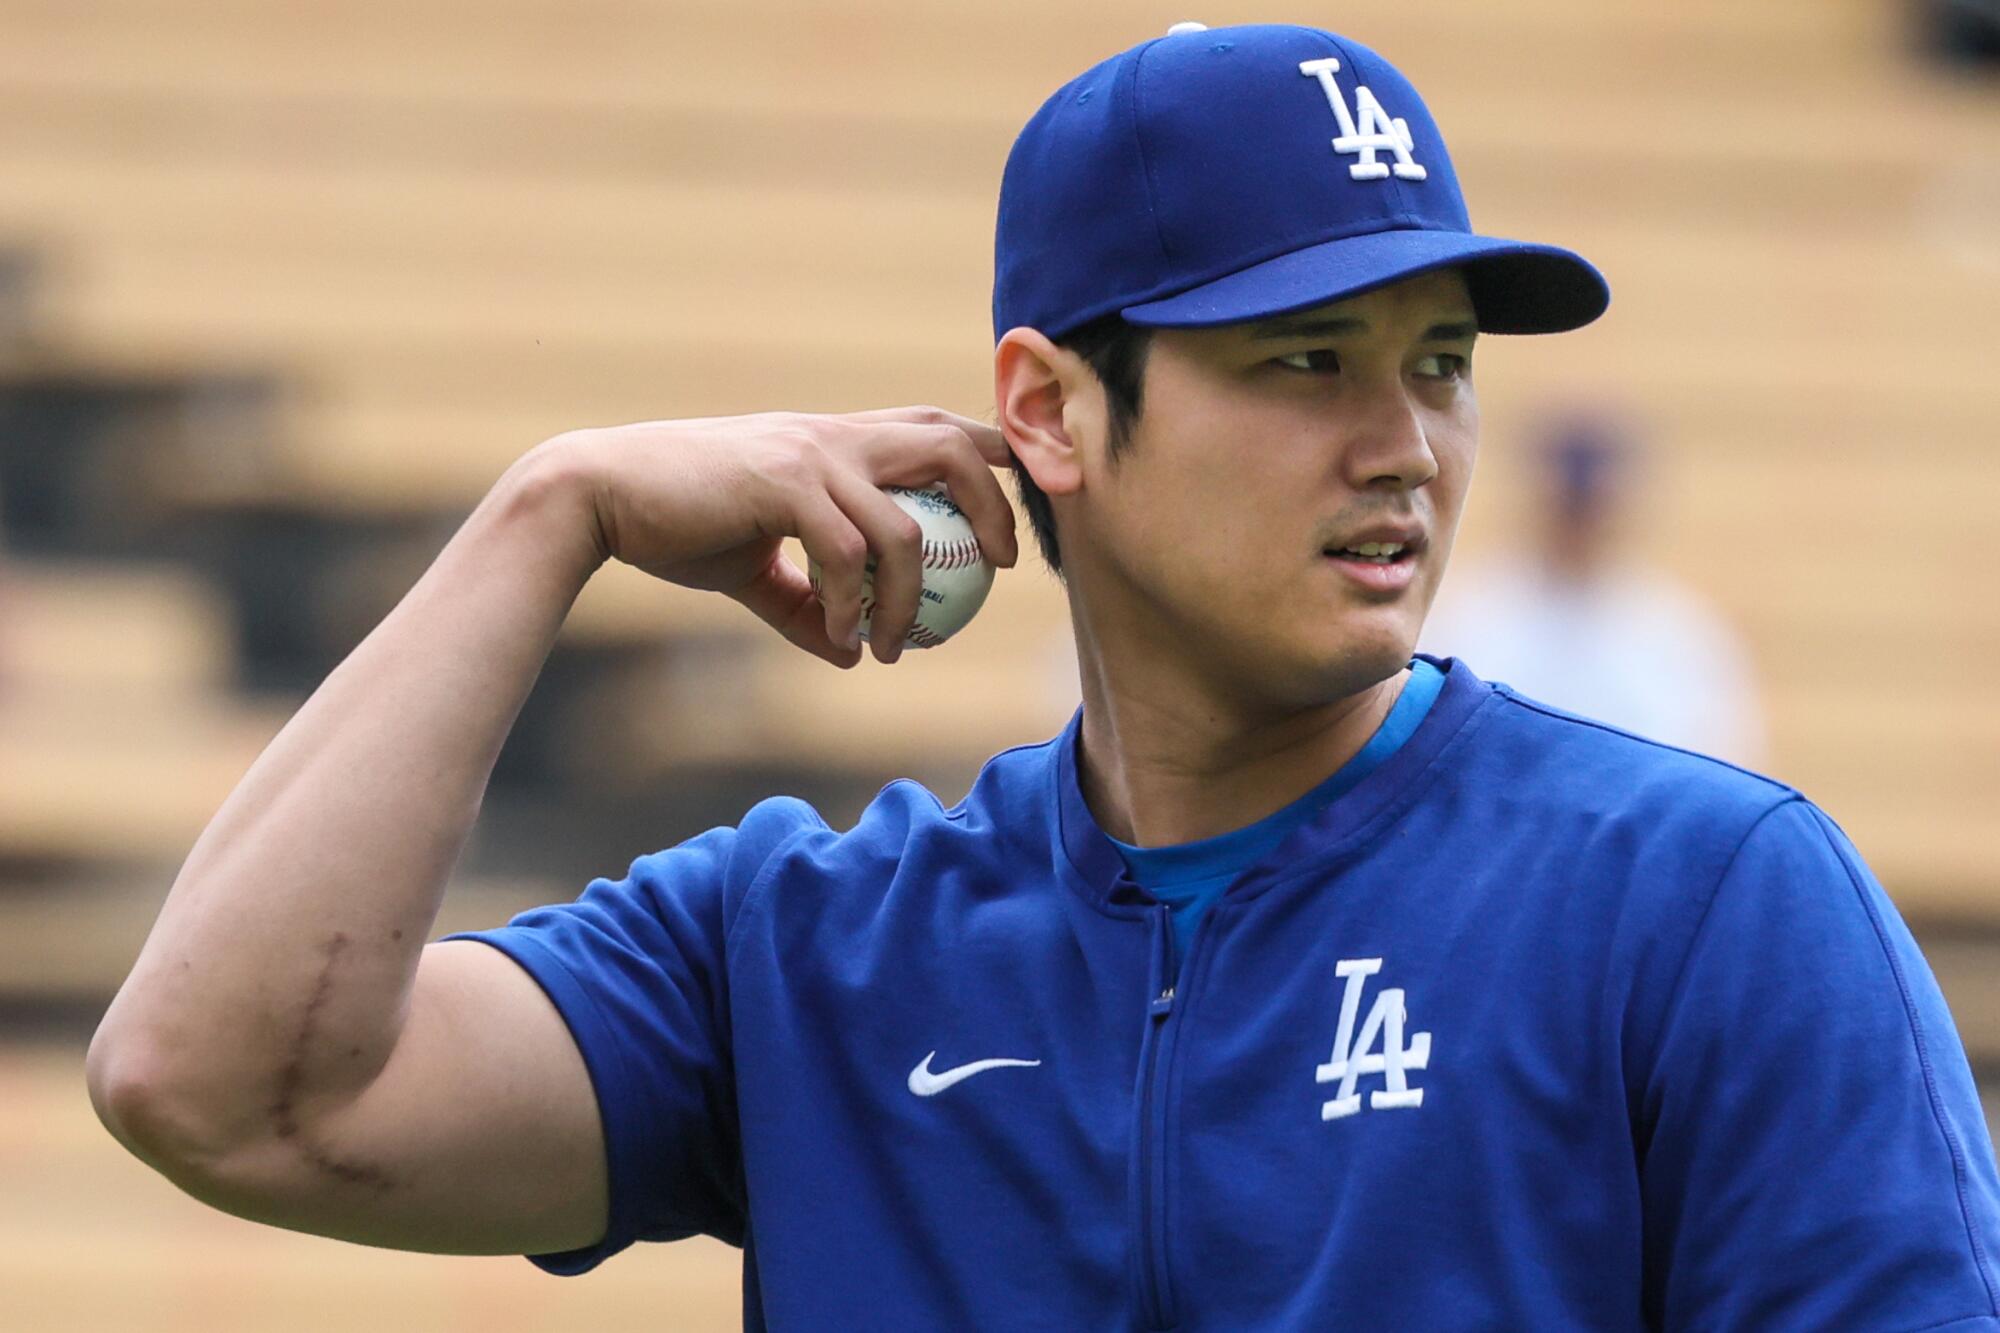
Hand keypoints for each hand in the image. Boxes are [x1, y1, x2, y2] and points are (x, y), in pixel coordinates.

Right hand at [534, 406, 1019, 666]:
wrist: (599, 497)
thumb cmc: (674, 524)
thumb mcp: (752, 569)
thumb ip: (805, 603)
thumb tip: (848, 653)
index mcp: (834, 439)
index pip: (934, 425)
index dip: (989, 457)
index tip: (1009, 518)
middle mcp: (832, 435)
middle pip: (950, 445)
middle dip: (993, 503)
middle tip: (1000, 568)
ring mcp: (810, 454)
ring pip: (905, 526)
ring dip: (910, 599)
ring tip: (894, 647)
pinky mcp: (783, 482)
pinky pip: (847, 555)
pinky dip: (852, 607)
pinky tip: (839, 640)